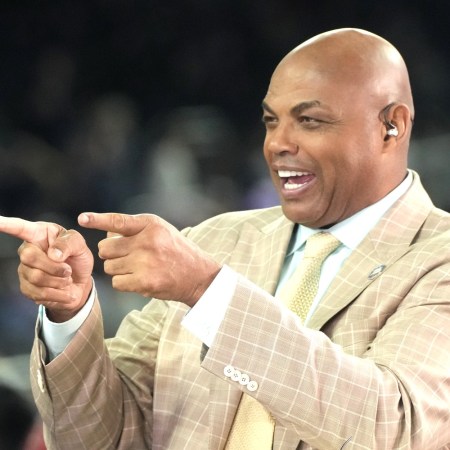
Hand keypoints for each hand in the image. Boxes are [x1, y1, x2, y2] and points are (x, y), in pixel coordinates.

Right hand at [0, 216, 93, 321]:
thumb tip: (53, 254)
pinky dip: (59, 294)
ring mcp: (25, 270)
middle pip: (29, 257)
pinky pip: (40, 293)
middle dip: (54, 266)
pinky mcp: (27, 288)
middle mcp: (28, 250)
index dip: (8, 225)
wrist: (80, 283)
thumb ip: (69, 243)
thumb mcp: (80, 246)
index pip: (20, 228)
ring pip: (36, 277)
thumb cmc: (77, 258)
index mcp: (40, 234)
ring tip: (68, 279)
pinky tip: (65, 290)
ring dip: (59, 281)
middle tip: (68, 270)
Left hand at [78, 212, 220, 306]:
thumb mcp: (161, 231)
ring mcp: (145, 262)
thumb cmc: (176, 251)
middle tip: (128, 256)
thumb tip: (106, 232)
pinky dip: (123, 283)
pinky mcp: (144, 281)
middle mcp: (147, 241)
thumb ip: (135, 229)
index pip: (118, 221)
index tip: (82, 218)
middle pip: (106, 248)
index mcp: (151, 225)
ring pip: (109, 267)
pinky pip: (116, 282)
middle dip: (111, 253)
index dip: (98, 220)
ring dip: (118, 269)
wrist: (198, 275)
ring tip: (137, 268)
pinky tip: (138, 279)